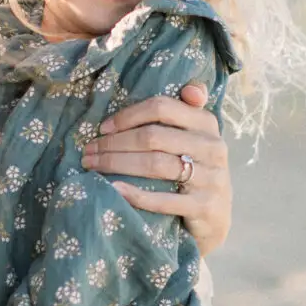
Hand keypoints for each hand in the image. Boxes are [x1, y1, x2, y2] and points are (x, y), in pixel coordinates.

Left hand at [82, 81, 232, 252]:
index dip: (128, 116)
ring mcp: (211, 178)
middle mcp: (212, 147)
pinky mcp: (204, 206)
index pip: (162, 107)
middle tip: (89, 151)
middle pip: (152, 136)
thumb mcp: (196, 138)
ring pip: (155, 164)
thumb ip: (187, 111)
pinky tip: (114, 189)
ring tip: (93, 167)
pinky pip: (164, 199)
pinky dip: (136, 194)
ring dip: (117, 164)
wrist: (217, 218)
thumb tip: (191, 88)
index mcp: (206, 123)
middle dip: (114, 143)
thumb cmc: (196, 170)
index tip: (103, 128)